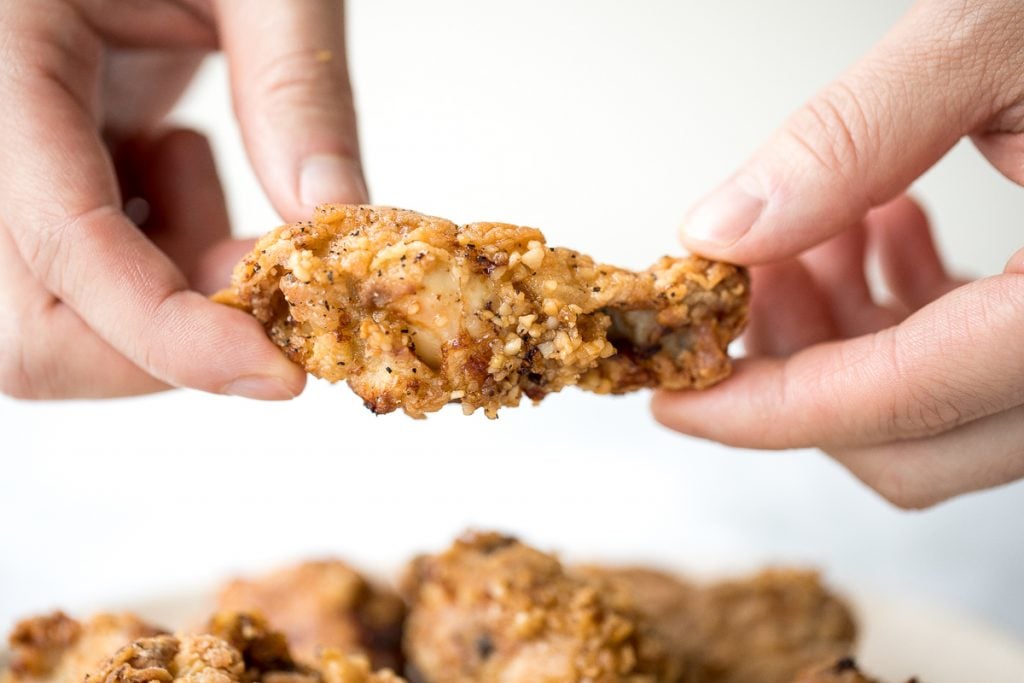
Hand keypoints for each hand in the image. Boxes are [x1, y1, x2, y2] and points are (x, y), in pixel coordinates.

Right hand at [0, 0, 365, 399]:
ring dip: (163, 300)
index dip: (170, 333)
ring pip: (47, 325)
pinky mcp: (28, 173)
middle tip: (258, 266)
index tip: (281, 372)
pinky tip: (172, 162)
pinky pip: (74, 282)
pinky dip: (152, 264)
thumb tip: (336, 220)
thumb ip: (297, 86)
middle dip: (165, 339)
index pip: (62, 243)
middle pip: (26, 333)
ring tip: (207, 175)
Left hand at [652, 0, 1023, 507]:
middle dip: (796, 370)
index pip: (899, 402)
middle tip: (741, 284)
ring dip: (843, 336)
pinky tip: (877, 221)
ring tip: (807, 232)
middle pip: (912, 439)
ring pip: (939, 410)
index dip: (765, 411)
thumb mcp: (997, 37)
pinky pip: (980, 362)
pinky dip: (901, 312)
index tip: (677, 400)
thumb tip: (725, 228)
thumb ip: (852, 139)